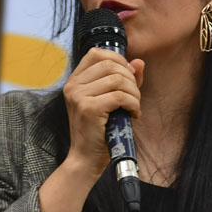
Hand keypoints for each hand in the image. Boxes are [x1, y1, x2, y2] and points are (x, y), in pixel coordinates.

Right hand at [61, 46, 143, 178]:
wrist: (86, 159)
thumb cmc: (100, 131)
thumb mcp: (111, 101)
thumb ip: (125, 81)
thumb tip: (139, 62)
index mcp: (75, 80)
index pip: (97, 53)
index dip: (118, 60)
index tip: (129, 77)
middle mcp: (73, 85)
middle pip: (111, 64)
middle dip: (130, 80)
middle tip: (134, 98)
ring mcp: (78, 96)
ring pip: (118, 80)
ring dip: (134, 93)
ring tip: (134, 107)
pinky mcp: (88, 108)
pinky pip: (120, 96)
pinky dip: (133, 104)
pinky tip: (133, 114)